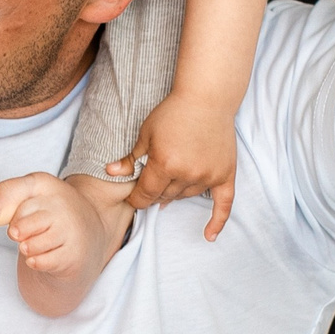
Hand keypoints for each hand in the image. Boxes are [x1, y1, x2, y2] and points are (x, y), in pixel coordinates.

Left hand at [0, 171, 109, 277]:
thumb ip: (4, 198)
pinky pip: (40, 262)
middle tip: (27, 230)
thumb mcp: (28, 196)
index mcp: (45, 184)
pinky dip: (36, 262)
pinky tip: (45, 254)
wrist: (90, 234)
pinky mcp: (74, 253)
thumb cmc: (49, 214)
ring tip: (38, 241)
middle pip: (17, 226)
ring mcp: (70, 229)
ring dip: (27, 248)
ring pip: (28, 246)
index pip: (11, 193)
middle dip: (16, 233)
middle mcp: (61, 203)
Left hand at [107, 91, 238, 237]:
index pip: (145, 194)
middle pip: (164, 197)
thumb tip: (109, 172)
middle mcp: (186, 174)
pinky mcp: (225, 174)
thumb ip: (130, 158)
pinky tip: (209, 236)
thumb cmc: (173, 112)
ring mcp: (207, 175)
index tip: (133, 197)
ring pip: (186, 196)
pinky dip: (217, 222)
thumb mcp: (146, 133)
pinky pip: (224, 204)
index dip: (136, 199)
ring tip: (171, 181)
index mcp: (164, 164)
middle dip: (155, 194)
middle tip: (151, 184)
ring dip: (176, 193)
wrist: (207, 97)